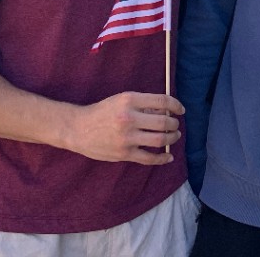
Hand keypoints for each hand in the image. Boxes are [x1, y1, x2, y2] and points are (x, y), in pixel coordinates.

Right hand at [63, 91, 183, 164]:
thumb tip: (167, 111)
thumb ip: (142, 104)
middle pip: (164, 122)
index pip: (162, 101)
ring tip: (174, 137)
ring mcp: (127, 137)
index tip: (181, 110)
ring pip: (160, 140)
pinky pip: (149, 158)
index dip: (176, 105)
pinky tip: (168, 157)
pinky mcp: (124, 153)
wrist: (78, 128)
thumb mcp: (121, 100)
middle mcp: (129, 118)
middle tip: (176, 125)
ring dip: (172, 139)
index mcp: (129, 100)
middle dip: (174, 124)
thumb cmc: (102, 112)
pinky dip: (162, 158)